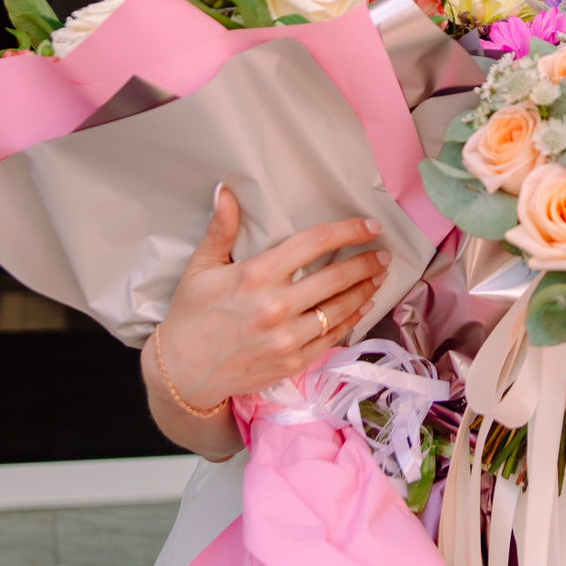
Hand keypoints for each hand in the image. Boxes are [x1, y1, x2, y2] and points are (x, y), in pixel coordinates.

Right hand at [154, 185, 391, 409]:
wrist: (182, 374)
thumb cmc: (191, 317)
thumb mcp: (200, 268)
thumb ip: (220, 229)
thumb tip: (226, 191)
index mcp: (256, 274)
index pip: (314, 243)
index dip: (348, 231)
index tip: (370, 226)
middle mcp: (276, 305)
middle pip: (336, 276)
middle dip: (366, 263)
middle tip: (383, 254)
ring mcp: (287, 337)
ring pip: (340, 309)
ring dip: (365, 290)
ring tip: (379, 277)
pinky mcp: (292, 362)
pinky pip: (332, 338)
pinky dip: (352, 321)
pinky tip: (362, 308)